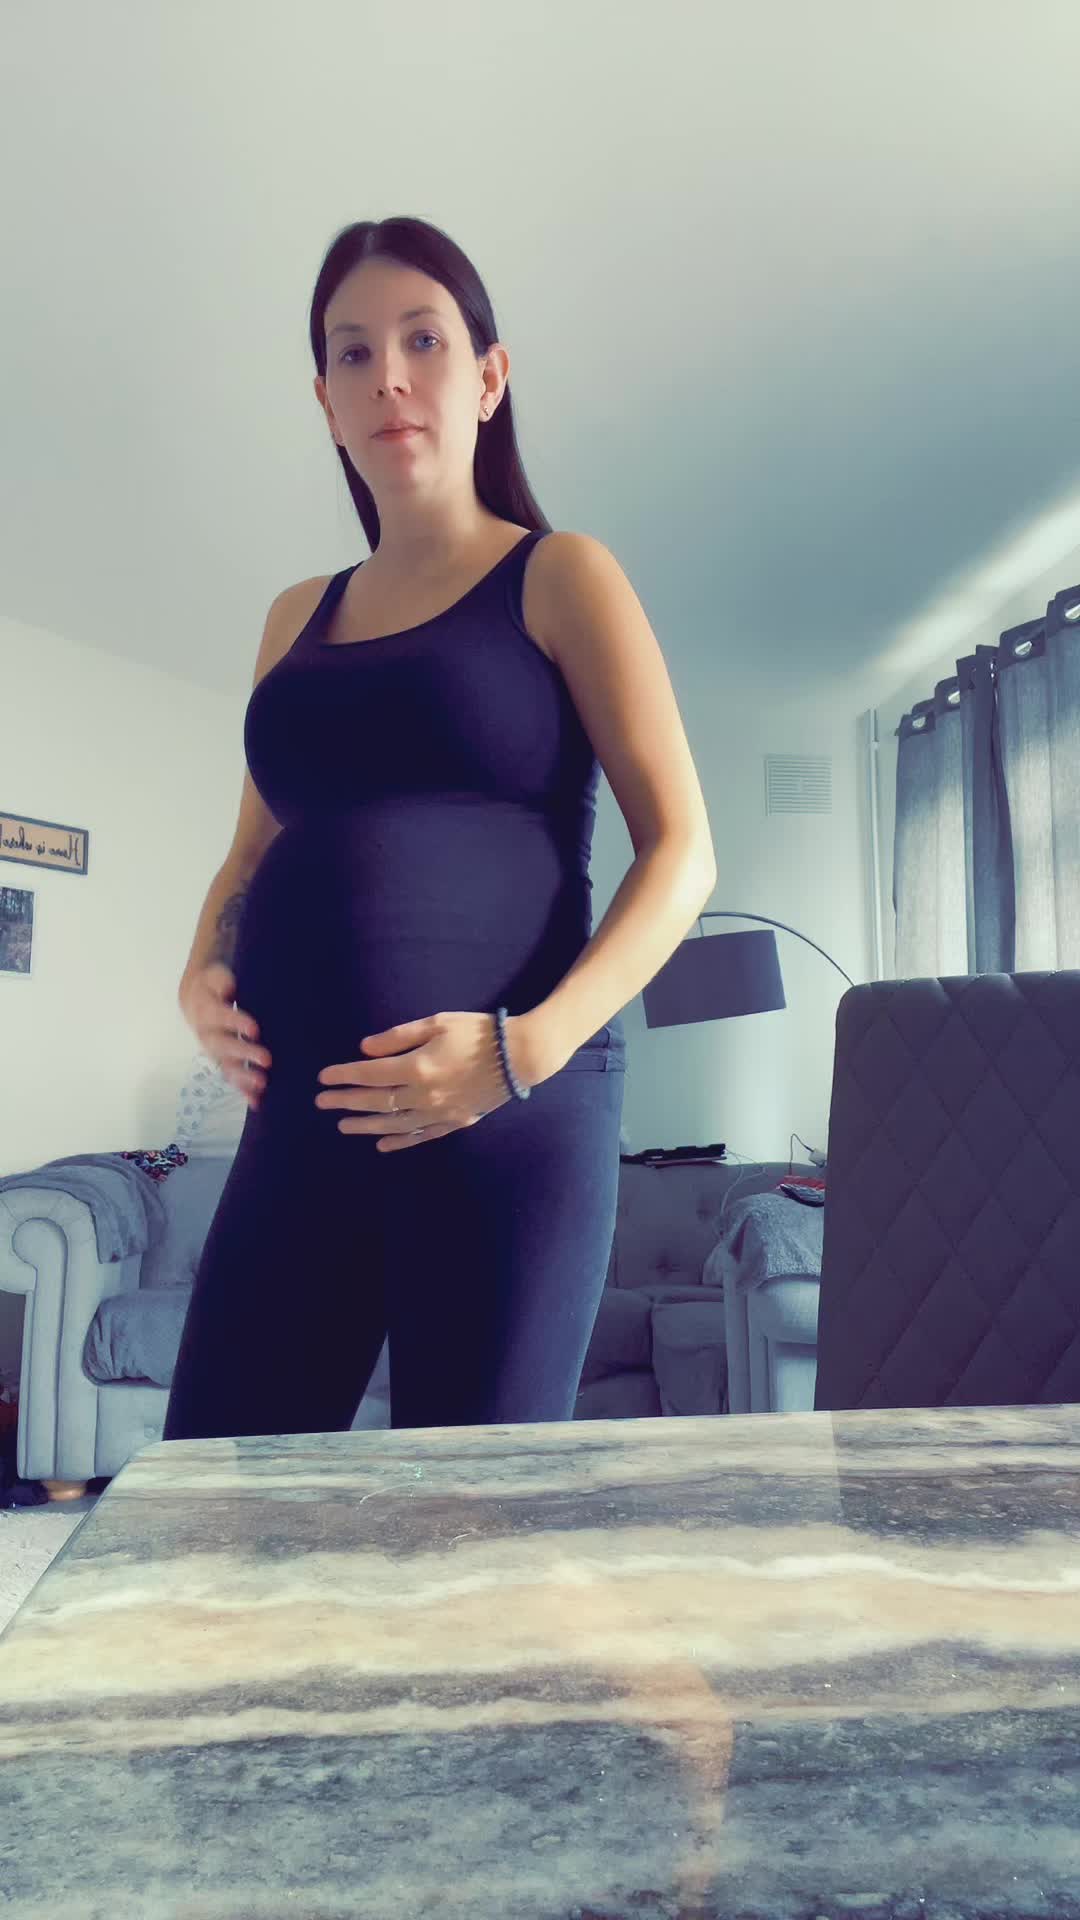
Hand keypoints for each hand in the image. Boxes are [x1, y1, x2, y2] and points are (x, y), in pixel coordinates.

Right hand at [179, 963, 271, 1111]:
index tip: (255, 1029)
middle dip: (244, 1053)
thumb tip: (228, 989)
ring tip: (262, 1084)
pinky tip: (256, 1102)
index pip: (220, 1016)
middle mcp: (207, 1034)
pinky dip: (243, 1091)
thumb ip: (221, 981)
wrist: (195, 999)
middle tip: (267, 1060)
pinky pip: (230, 1078)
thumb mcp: (215, 976)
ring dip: (243, 1077)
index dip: (236, 1022)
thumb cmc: (213, 985)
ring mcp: (214, 1051)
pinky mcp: (222, 1062)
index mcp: (206, 1010)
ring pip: (225, 1066)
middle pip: (223, 1046)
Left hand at [314, 1010, 528, 1152]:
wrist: (521, 1056)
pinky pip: (420, 1136)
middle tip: (322, 1102)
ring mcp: (439, 1113)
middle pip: (376, 1101)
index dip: (344, 1076)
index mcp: (418, 1067)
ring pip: (393, 1124)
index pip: (370, 1074)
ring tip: (342, 1125)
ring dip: (364, 1125)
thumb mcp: (437, 1023)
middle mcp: (424, 1095)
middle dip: (345, 1101)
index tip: (324, 1077)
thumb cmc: (478, 1032)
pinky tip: (381, 1144)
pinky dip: (398, 1142)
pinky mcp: (453, 1122)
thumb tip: (365, 1049)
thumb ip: (398, 1036)